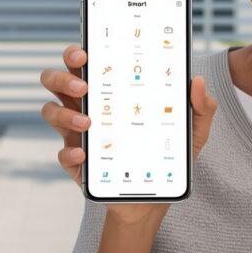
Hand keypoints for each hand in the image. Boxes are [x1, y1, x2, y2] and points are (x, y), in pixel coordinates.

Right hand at [39, 44, 217, 223]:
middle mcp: (87, 106)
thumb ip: (201, 107)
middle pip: (55, 80)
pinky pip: (61, 153)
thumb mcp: (192, 132)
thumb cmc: (168, 155)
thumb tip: (198, 81)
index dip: (76, 53)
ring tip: (88, 123)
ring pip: (50, 111)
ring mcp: (78, 135)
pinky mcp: (77, 163)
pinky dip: (69, 153)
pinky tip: (83, 156)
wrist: (154, 199)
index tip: (85, 53)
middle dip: (62, 77)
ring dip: (63, 113)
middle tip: (83, 85)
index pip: (84, 62)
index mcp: (110, 91)